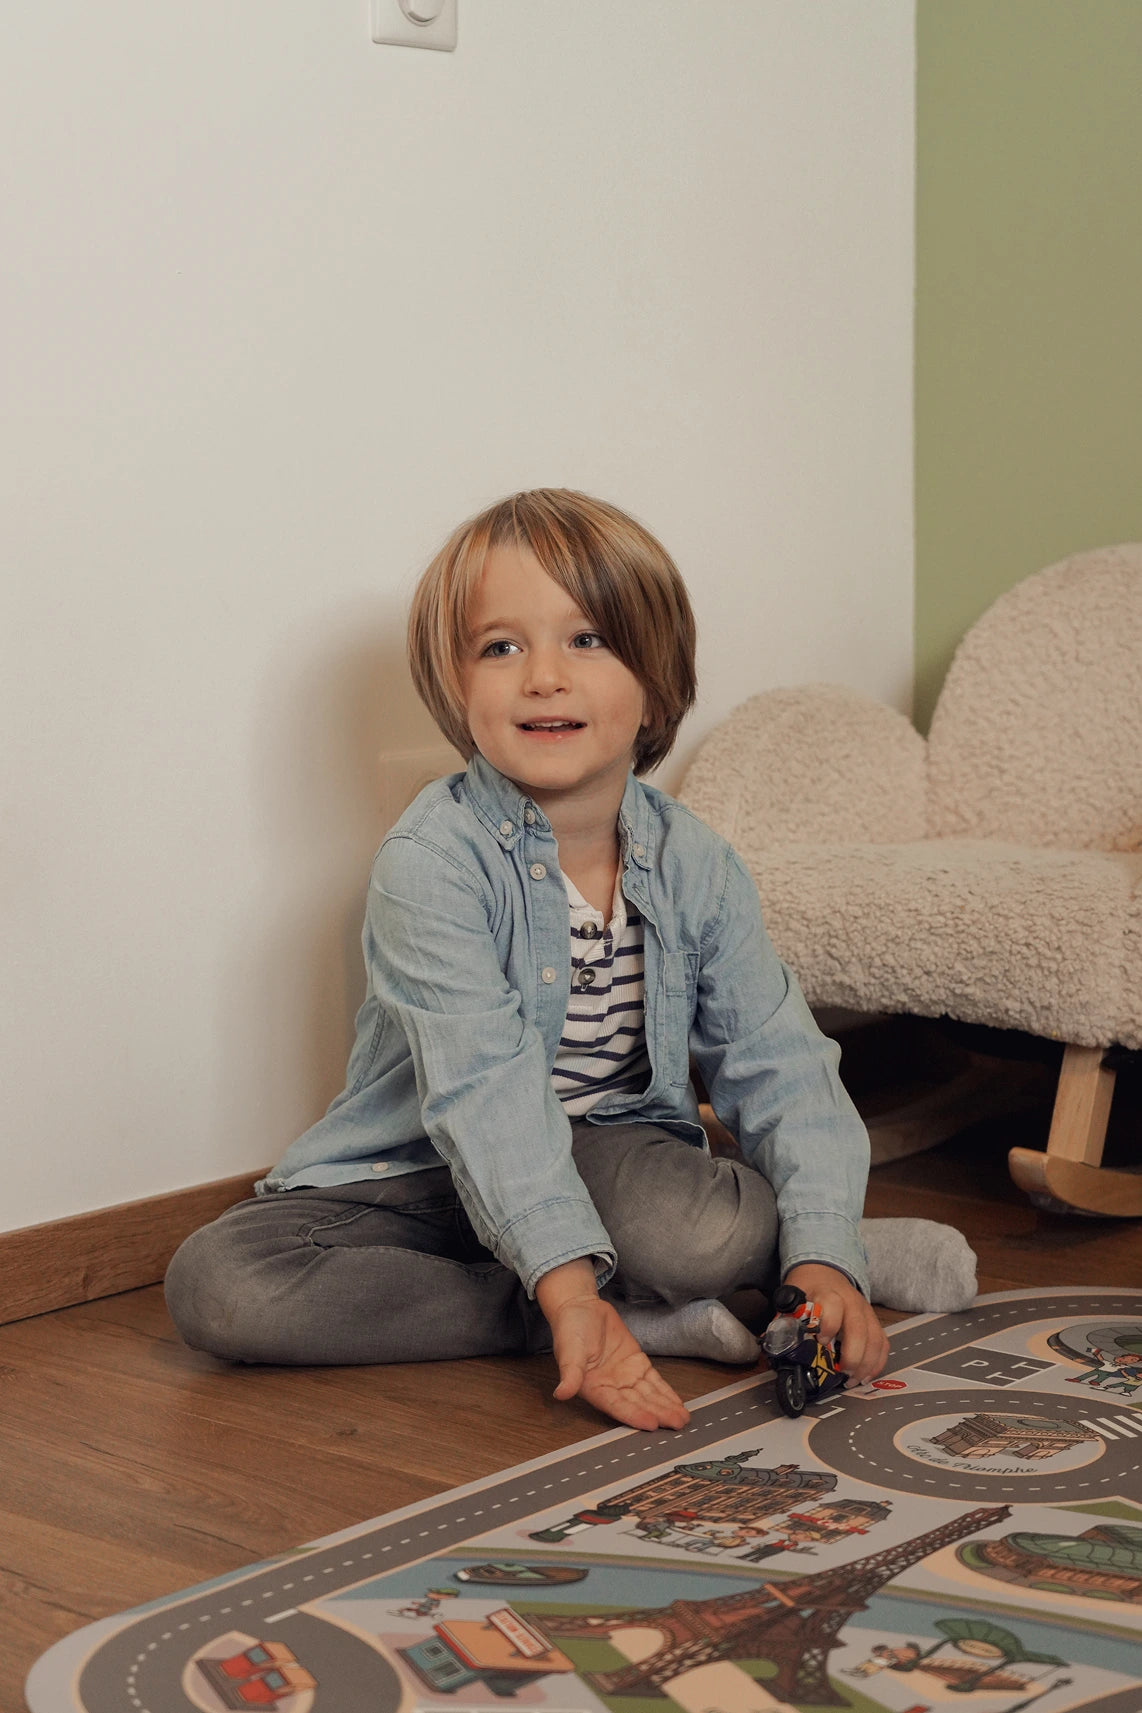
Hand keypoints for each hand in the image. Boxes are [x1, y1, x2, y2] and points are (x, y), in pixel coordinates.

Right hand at [536, 1261, 690, 1431]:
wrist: (582, 1307)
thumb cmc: (570, 1328)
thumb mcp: (569, 1350)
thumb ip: (570, 1373)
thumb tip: (561, 1393)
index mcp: (593, 1388)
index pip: (616, 1406)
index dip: (634, 1415)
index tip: (651, 1423)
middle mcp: (611, 1386)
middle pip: (638, 1404)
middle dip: (658, 1414)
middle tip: (676, 1424)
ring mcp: (625, 1376)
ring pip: (649, 1395)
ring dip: (665, 1407)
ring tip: (682, 1419)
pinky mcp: (636, 1364)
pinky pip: (654, 1381)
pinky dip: (666, 1392)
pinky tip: (677, 1403)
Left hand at [782, 1262, 888, 1383]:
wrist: (824, 1271)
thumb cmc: (807, 1289)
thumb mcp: (792, 1298)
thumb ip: (786, 1320)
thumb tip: (774, 1345)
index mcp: (828, 1293)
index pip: (833, 1305)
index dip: (828, 1324)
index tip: (821, 1343)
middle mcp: (851, 1301)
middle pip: (859, 1327)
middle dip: (853, 1354)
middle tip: (842, 1373)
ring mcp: (865, 1312)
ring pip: (875, 1338)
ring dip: (866, 1363)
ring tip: (853, 1380)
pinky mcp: (874, 1322)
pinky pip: (882, 1343)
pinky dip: (878, 1362)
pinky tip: (866, 1376)